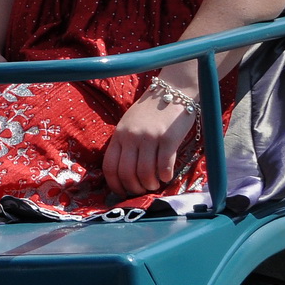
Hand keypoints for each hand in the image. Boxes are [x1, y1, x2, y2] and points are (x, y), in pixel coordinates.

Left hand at [103, 73, 198, 199]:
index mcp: (119, 134)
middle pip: (127, 173)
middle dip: (134, 189)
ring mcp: (149, 137)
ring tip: (156, 184)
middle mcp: (131, 136)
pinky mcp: (168, 138)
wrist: (174, 90)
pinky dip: (165, 176)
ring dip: (151, 184)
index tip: (123, 193)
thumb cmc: (151, 110)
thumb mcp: (130, 123)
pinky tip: (167, 176)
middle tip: (143, 190)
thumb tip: (123, 173)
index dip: (115, 185)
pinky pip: (164, 166)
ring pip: (145, 173)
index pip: (109, 166)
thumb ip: (125, 143)